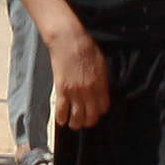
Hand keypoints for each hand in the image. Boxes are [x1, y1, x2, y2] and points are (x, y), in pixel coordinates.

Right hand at [45, 15, 111, 129]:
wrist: (69, 40)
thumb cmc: (86, 48)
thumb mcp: (101, 65)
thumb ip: (102, 81)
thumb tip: (101, 92)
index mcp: (101, 85)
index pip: (103, 108)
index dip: (99, 112)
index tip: (94, 111)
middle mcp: (89, 92)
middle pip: (91, 116)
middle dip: (88, 121)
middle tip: (83, 120)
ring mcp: (75, 92)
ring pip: (76, 118)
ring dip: (75, 124)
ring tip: (72, 123)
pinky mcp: (61, 90)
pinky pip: (62, 111)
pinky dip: (61, 118)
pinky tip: (61, 119)